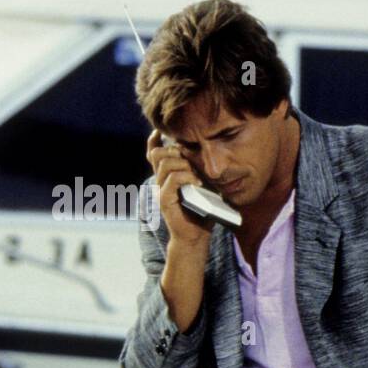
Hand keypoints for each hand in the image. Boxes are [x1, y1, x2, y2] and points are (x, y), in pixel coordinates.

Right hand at [146, 128, 212, 248]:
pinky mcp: (164, 200)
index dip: (155, 140)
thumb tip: (213, 153)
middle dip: (175, 150)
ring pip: (165, 163)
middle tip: (191, 157)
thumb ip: (202, 170)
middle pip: (158, 153)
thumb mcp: (205, 186)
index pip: (154, 152)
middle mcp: (160, 180)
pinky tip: (198, 183)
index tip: (162, 130)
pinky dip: (186, 177)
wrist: (196, 236)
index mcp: (167, 175)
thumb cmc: (202, 211)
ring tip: (198, 174)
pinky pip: (172, 180)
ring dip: (183, 164)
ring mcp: (160, 189)